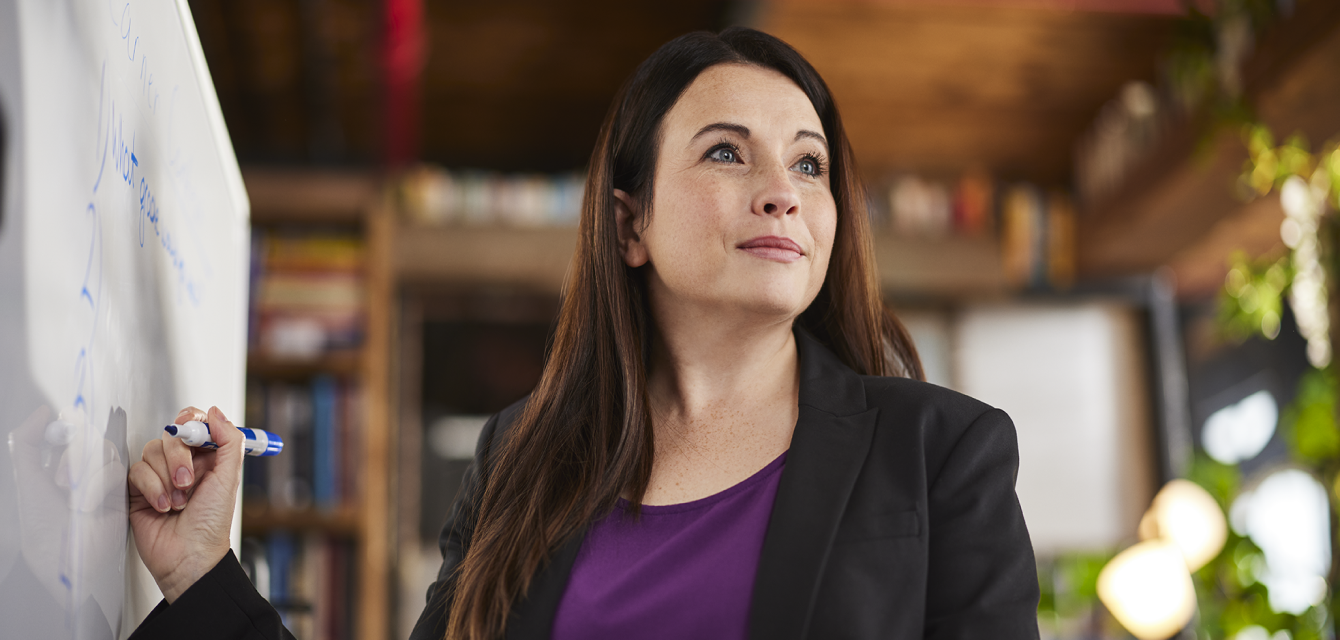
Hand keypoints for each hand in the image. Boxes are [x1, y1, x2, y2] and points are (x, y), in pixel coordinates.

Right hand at [128, 406, 242, 602]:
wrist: (189, 556)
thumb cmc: (211, 523)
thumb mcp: (228, 478)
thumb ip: (228, 441)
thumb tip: (216, 412)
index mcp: (206, 457)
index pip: (193, 422)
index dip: (190, 423)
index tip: (191, 432)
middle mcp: (182, 462)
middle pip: (170, 434)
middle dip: (178, 458)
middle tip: (188, 482)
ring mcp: (159, 475)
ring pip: (151, 451)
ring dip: (165, 478)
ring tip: (177, 502)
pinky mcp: (137, 490)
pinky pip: (136, 471)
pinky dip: (151, 488)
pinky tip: (162, 506)